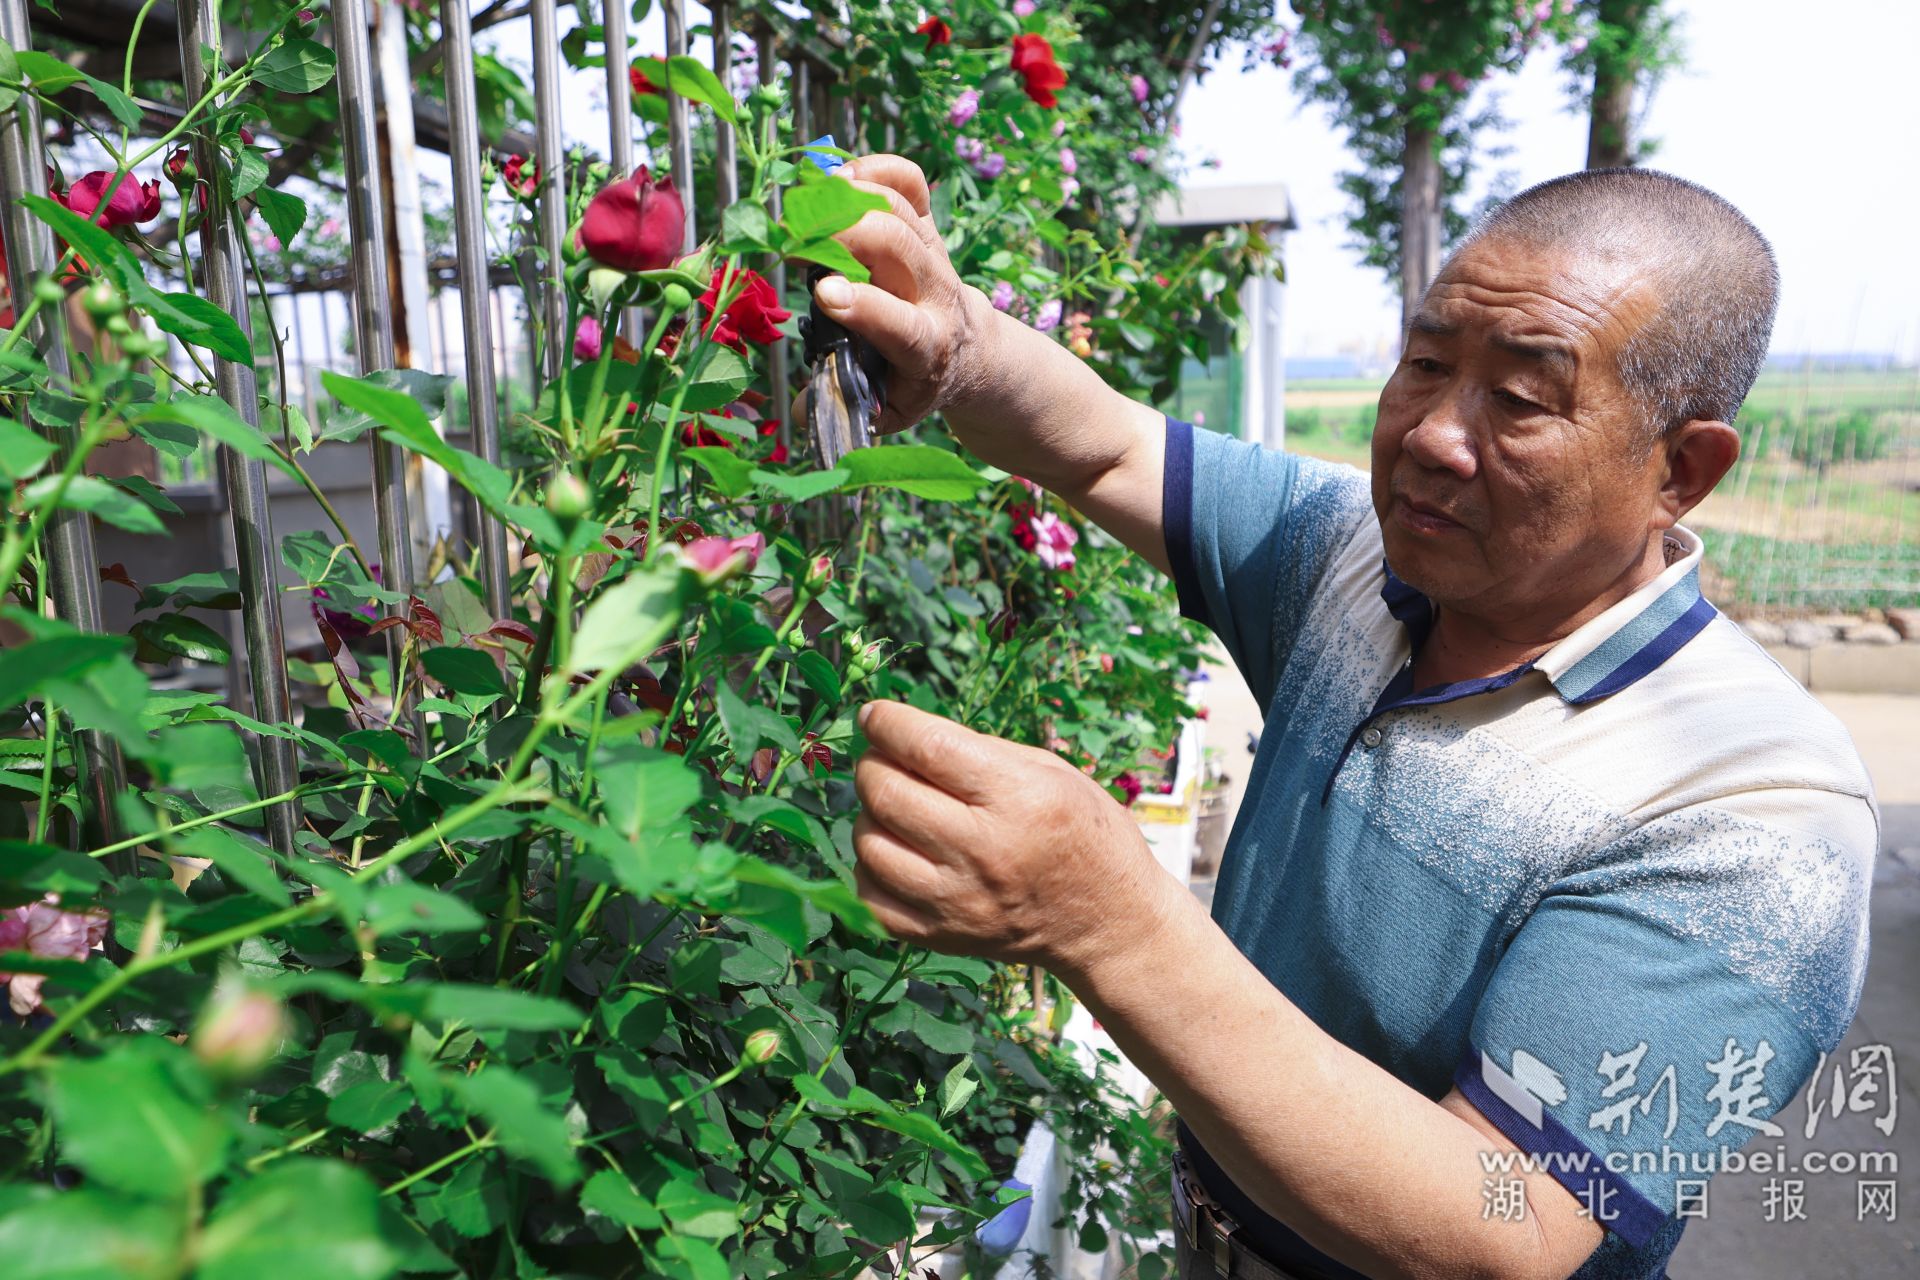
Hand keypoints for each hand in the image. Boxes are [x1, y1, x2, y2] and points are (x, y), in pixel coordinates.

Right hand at [808, 154, 997, 435]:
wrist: (969, 350)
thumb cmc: (915, 381)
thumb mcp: (888, 410)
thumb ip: (846, 407)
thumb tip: (803, 410)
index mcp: (925, 345)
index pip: (898, 323)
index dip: (862, 305)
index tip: (822, 293)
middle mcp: (933, 292)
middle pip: (895, 244)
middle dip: (842, 234)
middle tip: (793, 240)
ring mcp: (932, 253)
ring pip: (896, 206)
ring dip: (847, 197)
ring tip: (803, 204)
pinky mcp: (929, 225)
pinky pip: (909, 181)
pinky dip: (874, 169)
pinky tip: (838, 178)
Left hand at [851, 700, 1174, 974]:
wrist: (1111, 924)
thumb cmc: (1086, 834)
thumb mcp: (1051, 772)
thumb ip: (977, 751)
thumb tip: (903, 734)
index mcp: (1018, 797)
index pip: (926, 746)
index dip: (886, 722)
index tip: (875, 715)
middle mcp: (982, 850)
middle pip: (886, 793)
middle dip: (873, 764)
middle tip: (885, 759)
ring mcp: (957, 900)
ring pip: (868, 844)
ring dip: (871, 815)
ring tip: (897, 809)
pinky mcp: (940, 936)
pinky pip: (870, 897)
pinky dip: (872, 867)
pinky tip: (897, 853)